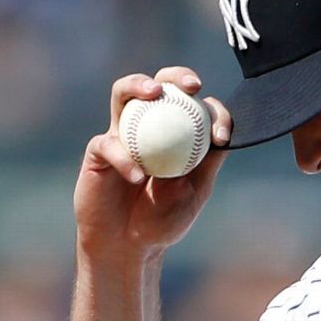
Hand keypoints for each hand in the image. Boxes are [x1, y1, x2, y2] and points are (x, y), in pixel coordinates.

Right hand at [74, 66, 233, 262]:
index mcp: (179, 134)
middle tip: (190, 84)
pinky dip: (125, 158)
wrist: (128, 245)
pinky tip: (138, 176)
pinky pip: (110, 144)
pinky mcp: (99, 150)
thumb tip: (222, 137)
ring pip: (125, 93)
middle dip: (177, 75)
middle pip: (162, 85)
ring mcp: (123, 134)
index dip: (214, 112)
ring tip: (154, 92)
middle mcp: (151, 126)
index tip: (221, 135)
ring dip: (138, 84)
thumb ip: (205, 164)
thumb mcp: (193, 193)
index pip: (198, 108)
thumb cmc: (163, 220)